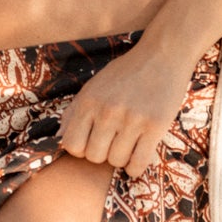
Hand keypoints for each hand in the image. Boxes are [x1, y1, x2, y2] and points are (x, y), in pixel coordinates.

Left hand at [57, 42, 200, 179]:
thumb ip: (74, 111)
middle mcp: (107, 111)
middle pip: (94, 156)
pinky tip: (139, 153)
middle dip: (102, 153)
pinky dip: (136, 166)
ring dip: (121, 158)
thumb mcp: (93, 86)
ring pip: (116, 161)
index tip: (93, 141)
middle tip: (113, 142)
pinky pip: (138, 164)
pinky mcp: (155, 126)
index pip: (71, 145)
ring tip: (128, 143)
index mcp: (89, 101)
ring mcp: (132, 119)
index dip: (81, 149)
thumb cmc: (125, 73)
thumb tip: (58, 138)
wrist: (162, 55)